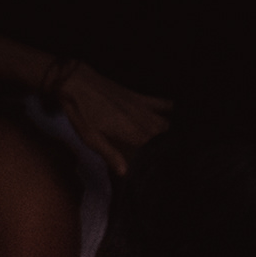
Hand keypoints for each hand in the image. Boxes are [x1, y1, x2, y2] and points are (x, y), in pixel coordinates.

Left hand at [54, 65, 169, 172]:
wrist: (79, 83)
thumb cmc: (83, 113)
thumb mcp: (92, 139)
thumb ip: (111, 155)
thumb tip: (125, 173)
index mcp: (132, 132)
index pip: (153, 150)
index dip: (158, 160)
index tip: (163, 168)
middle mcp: (142, 120)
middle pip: (163, 137)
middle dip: (167, 149)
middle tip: (170, 159)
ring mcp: (143, 107)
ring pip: (166, 123)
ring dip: (171, 134)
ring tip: (175, 146)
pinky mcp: (139, 98)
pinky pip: (162, 104)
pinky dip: (171, 110)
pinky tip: (177, 115)